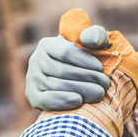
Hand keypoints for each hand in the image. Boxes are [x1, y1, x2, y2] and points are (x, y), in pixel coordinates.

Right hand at [36, 9, 137, 136]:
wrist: (78, 82)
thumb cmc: (86, 60)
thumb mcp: (93, 44)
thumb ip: (95, 35)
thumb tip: (90, 40)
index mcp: (47, 44)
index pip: (66, 52)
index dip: (85, 61)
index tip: (101, 68)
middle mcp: (35, 60)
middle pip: (61, 70)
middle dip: (87, 77)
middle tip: (105, 84)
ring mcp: (32, 79)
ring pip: (55, 85)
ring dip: (80, 90)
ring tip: (99, 93)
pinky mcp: (32, 96)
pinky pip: (45, 100)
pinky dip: (62, 101)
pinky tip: (79, 101)